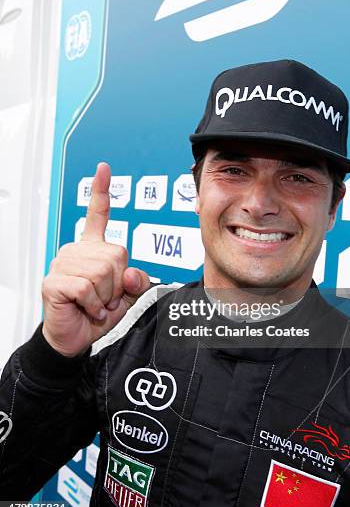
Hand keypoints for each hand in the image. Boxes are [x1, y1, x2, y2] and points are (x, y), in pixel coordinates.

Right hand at [41, 162, 149, 356]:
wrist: (74, 337)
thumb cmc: (97, 314)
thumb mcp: (127, 297)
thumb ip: (137, 281)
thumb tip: (132, 272)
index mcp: (93, 248)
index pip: (98, 215)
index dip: (101, 192)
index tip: (103, 169)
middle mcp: (77, 251)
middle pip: (116, 256)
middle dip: (118, 284)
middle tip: (104, 297)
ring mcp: (63, 263)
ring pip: (102, 272)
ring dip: (105, 296)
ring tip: (94, 303)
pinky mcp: (54, 280)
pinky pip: (88, 288)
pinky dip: (94, 305)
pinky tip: (86, 308)